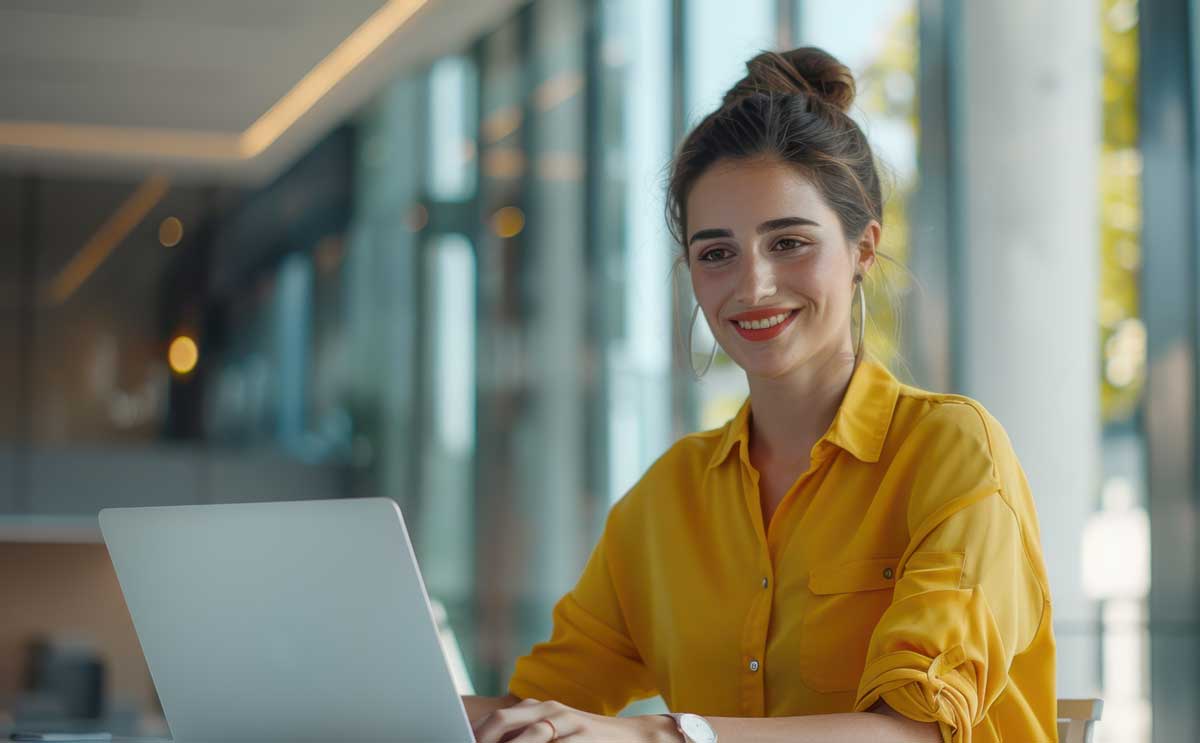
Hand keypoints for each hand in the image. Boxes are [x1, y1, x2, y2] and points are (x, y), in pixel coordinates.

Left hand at [471, 697, 674, 742]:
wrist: (631, 738)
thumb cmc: (585, 740)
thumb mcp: (554, 733)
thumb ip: (524, 735)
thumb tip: (487, 740)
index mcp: (537, 708)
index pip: (496, 719)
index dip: (476, 733)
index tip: (459, 740)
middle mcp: (549, 711)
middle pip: (504, 721)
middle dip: (483, 738)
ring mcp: (566, 724)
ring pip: (529, 736)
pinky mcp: (581, 738)